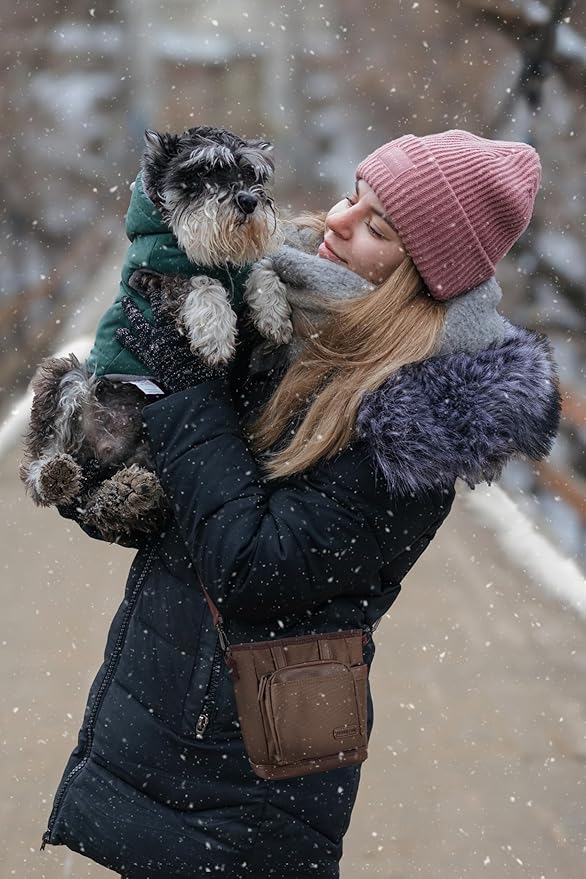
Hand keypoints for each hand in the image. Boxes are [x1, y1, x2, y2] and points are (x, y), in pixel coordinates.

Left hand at [115, 275, 225, 393]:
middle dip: (149, 294)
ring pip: (138, 321)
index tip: (163, 282)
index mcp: (179, 325)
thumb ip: (207, 329)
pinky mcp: (147, 356)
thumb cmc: (206, 365)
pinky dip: (125, 338)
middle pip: (154, 307)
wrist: (194, 385)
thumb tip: (215, 315)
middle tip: (144, 284)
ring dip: (131, 310)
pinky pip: (132, 345)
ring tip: (125, 301)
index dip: (166, 291)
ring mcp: (153, 342)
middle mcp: (164, 330)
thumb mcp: (212, 343)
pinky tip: (119, 331)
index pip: (172, 302)